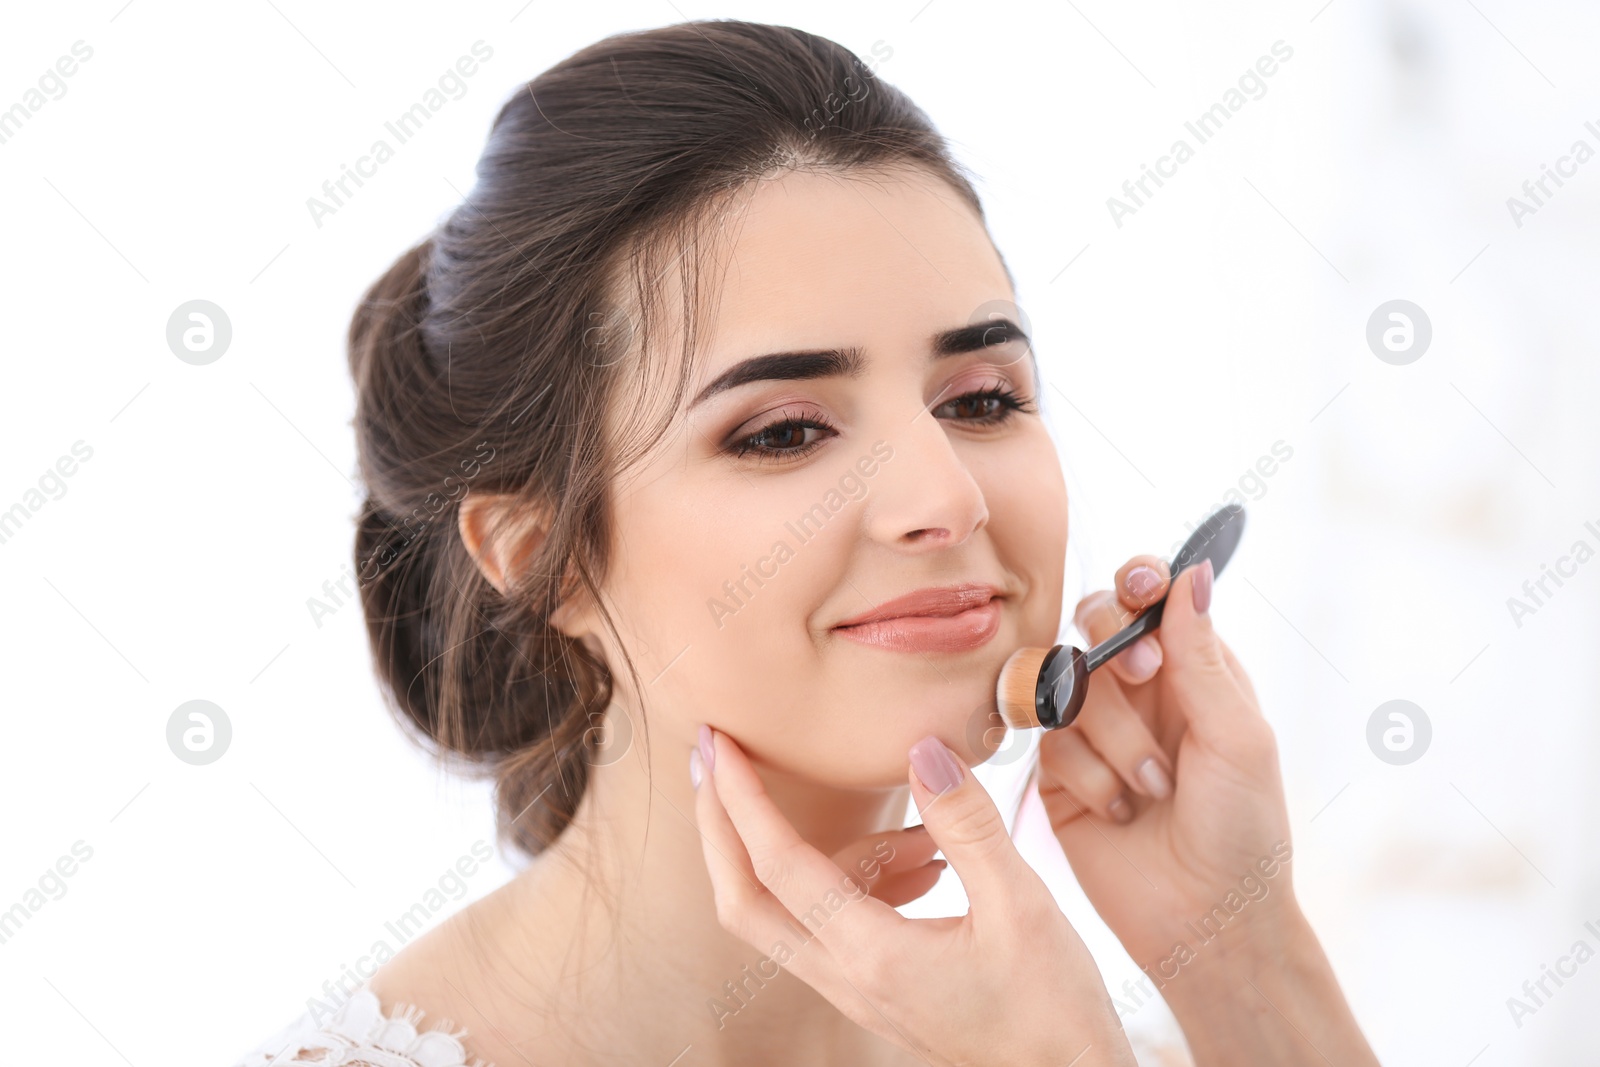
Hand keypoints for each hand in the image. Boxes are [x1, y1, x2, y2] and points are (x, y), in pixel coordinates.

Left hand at [693, 726, 1135, 1066]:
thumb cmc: (1053, 1007)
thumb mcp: (1023, 903)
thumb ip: (968, 823)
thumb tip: (924, 750)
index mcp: (871, 954)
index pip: (777, 865)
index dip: (741, 797)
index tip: (721, 742)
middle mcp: (847, 978)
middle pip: (745, 900)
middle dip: (721, 826)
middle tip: (715, 759)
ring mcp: (857, 991)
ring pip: (792, 911)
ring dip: (833, 851)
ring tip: (925, 835)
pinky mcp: (876, 990)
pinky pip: (838, 923)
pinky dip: (865, 879)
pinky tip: (930, 864)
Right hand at [1034, 556, 1299, 978]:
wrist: (1205, 922)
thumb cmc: (1244, 832)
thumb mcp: (1237, 737)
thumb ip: (1201, 655)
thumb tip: (1191, 571)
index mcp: (1192, 671)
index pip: (1151, 598)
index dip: (1138, 581)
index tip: (1140, 587)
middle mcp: (1139, 693)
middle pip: (1092, 624)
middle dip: (1111, 649)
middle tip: (1143, 679)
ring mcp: (1095, 731)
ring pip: (1064, 684)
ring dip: (1112, 734)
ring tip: (1152, 787)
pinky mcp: (1060, 774)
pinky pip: (1049, 743)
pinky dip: (1089, 777)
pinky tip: (1121, 812)